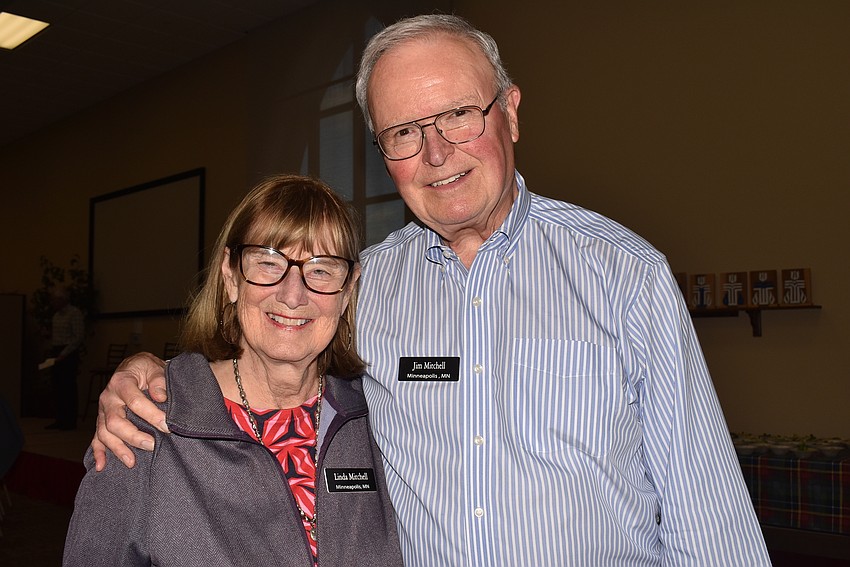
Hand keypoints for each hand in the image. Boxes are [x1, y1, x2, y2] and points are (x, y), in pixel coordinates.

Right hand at [91, 352, 168, 470]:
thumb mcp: (154, 367)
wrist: (133, 367)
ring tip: (132, 461)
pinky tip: (102, 466)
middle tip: (152, 445)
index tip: (167, 426)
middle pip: (115, 422)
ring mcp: (103, 411)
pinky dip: (98, 453)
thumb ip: (158, 380)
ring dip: (117, 449)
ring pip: (104, 433)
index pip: (135, 402)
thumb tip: (160, 397)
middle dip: (133, 436)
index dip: (152, 415)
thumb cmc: (145, 369)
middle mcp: (108, 398)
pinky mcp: (102, 420)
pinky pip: (96, 438)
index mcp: (122, 383)